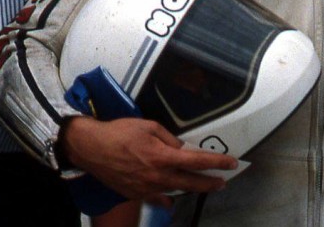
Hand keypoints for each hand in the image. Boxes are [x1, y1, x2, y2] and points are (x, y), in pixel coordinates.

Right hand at [59, 116, 236, 206]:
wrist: (91, 148)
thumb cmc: (120, 132)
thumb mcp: (149, 126)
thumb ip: (169, 139)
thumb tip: (182, 148)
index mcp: (163, 156)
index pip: (197, 161)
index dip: (217, 163)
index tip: (232, 163)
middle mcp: (158, 176)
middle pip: (191, 183)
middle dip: (210, 183)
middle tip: (222, 182)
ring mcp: (146, 188)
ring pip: (176, 191)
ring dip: (191, 188)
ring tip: (202, 185)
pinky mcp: (135, 194)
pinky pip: (156, 198)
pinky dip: (166, 197)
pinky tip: (172, 198)